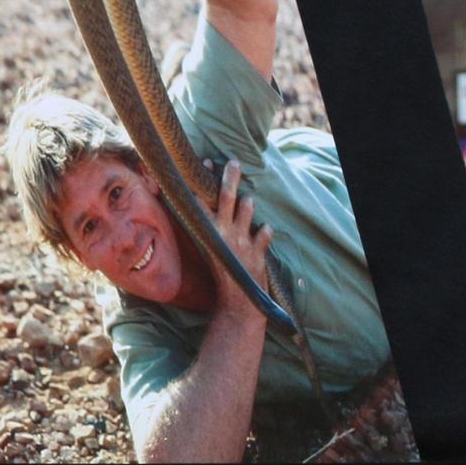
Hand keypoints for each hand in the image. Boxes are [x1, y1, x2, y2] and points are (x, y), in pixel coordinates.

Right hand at [206, 160, 271, 321]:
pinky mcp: (257, 252)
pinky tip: (264, 231)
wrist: (236, 302)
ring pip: (246, 210)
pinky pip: (264, 234)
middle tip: (234, 162)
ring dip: (248, 205)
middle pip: (226, 197)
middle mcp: (222, 234)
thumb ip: (208, 229)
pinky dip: (265, 232)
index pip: (200, 201)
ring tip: (247, 202)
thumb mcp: (208, 249)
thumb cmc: (220, 273)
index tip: (206, 163)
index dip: (202, 181)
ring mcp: (240, 242)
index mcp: (207, 233)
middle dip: (230, 178)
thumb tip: (203, 207)